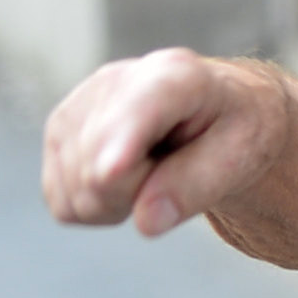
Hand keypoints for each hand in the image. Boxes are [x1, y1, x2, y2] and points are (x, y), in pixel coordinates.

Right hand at [43, 50, 286, 236]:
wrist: (211, 113)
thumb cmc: (233, 129)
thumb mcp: (241, 156)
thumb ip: (197, 186)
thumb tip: (146, 222)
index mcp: (176, 74)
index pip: (142, 108)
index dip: (122, 142)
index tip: (111, 171)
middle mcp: (114, 81)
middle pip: (104, 171)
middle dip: (140, 194)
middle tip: (178, 172)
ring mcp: (77, 107)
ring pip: (79, 192)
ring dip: (119, 203)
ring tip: (154, 171)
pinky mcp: (56, 136)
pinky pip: (62, 204)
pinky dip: (96, 208)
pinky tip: (124, 180)